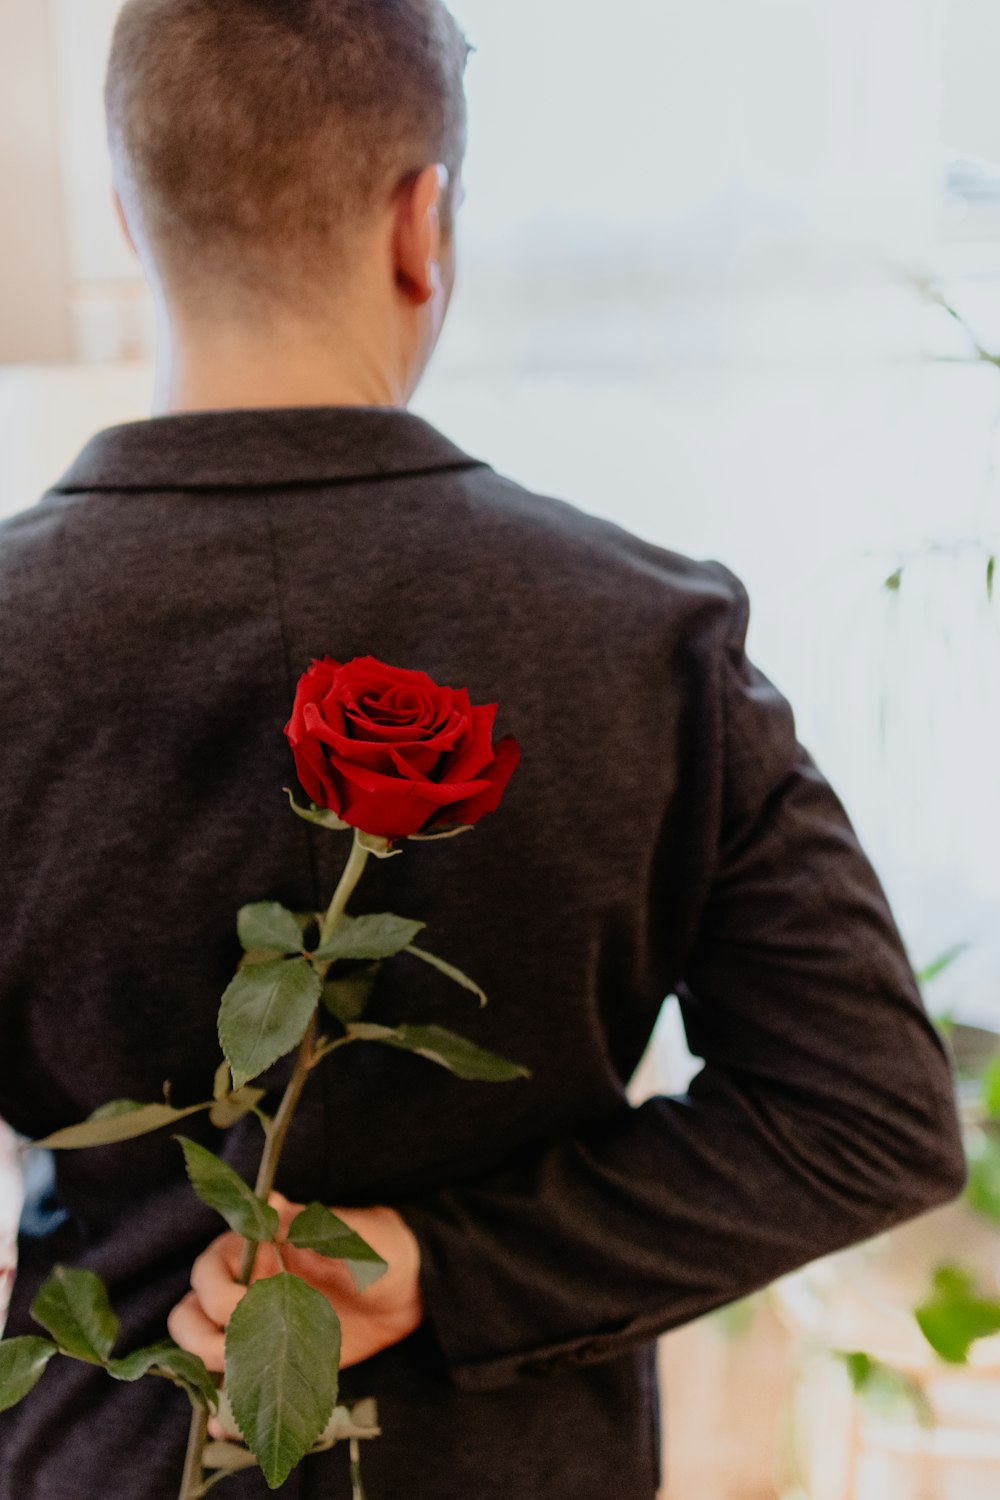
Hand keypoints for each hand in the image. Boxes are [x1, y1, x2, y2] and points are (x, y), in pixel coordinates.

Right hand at [167, 1192, 422, 1440]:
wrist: (409, 1290)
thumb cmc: (379, 1249)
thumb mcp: (351, 1234)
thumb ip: (311, 1225)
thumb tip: (271, 1203)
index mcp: (256, 1249)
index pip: (207, 1272)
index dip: (218, 1293)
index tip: (249, 1305)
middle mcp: (245, 1287)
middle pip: (190, 1316)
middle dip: (204, 1338)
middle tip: (242, 1351)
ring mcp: (255, 1327)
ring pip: (201, 1351)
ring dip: (209, 1371)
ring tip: (241, 1384)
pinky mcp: (272, 1361)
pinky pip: (233, 1385)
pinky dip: (222, 1408)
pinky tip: (222, 1424)